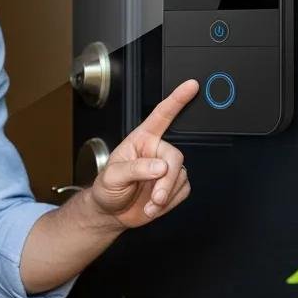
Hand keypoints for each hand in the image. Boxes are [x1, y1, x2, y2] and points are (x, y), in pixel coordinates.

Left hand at [88, 79, 198, 228]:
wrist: (110, 211)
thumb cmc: (106, 189)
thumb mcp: (112, 176)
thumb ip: (135, 169)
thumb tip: (159, 166)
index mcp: (141, 140)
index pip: (161, 115)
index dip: (177, 99)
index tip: (191, 86)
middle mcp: (156, 151)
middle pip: (175, 157)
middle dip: (167, 180)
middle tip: (156, 196)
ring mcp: (166, 169)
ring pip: (180, 177)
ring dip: (165, 194)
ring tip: (147, 202)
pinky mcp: (173, 185)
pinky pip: (183, 191)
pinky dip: (169, 202)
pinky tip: (153, 205)